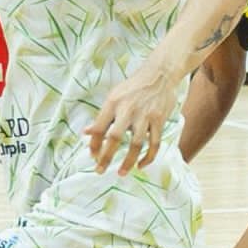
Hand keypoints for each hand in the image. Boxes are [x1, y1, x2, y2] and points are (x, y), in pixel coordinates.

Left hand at [85, 60, 176, 175]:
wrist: (160, 74)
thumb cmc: (133, 87)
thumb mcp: (114, 97)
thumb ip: (102, 116)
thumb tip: (87, 132)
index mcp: (113, 103)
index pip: (100, 128)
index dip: (94, 144)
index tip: (92, 156)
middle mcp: (128, 110)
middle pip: (115, 138)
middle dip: (106, 157)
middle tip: (100, 170)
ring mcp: (145, 116)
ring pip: (136, 144)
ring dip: (128, 161)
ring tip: (121, 173)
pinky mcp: (159, 120)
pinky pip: (154, 144)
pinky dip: (148, 157)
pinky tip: (141, 165)